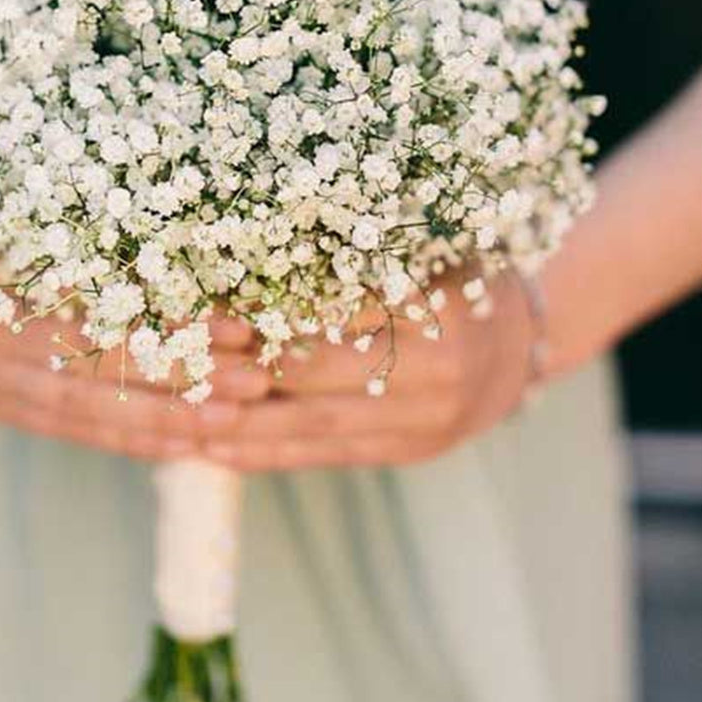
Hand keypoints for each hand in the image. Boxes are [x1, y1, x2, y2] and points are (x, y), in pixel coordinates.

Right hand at [0, 242, 268, 461]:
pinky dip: (130, 435)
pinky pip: (69, 428)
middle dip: (187, 380)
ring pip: (89, 412)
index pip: (99, 320)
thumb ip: (60, 217)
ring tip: (240, 415)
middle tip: (260, 377)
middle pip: (101, 373)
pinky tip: (184, 439)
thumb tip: (170, 213)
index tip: (239, 325)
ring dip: (169, 417)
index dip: (173, 327)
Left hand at [201, 272, 538, 471]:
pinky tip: (218, 451)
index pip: (331, 310)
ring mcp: (426, 421)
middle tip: (175, 363)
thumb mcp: (423, 245)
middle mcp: (436, 370)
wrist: (525, 339)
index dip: (265, 312)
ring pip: (315, 426)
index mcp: (436, 306)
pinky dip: (270, 454)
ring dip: (242, 425)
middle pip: (316, 372)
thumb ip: (356, 250)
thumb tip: (252, 247)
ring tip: (181, 419)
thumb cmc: (457, 272)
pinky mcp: (412, 452)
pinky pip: (329, 456)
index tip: (207, 311)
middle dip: (240, 370)